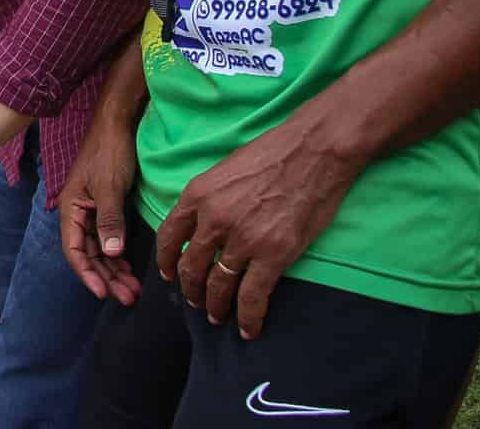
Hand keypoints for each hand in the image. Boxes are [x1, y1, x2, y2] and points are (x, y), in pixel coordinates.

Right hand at [57, 111, 142, 305]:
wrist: (118, 123)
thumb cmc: (110, 152)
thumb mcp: (109, 186)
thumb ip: (109, 221)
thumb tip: (111, 255)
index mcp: (71, 208)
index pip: (75, 250)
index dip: (88, 274)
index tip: (104, 293)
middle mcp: (79, 213)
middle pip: (89, 254)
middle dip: (106, 277)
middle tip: (128, 298)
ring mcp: (93, 211)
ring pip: (101, 249)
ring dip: (115, 270)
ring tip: (133, 290)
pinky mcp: (107, 207)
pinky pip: (111, 238)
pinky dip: (120, 255)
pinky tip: (131, 268)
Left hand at [154, 123, 360, 339]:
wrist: (313, 150)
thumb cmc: (273, 153)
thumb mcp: (224, 170)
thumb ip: (208, 199)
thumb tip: (201, 225)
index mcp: (197, 195)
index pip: (168, 237)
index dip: (166, 261)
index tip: (169, 275)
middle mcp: (213, 220)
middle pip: (190, 266)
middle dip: (190, 290)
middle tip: (196, 302)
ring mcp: (242, 239)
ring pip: (218, 285)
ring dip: (215, 306)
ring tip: (217, 316)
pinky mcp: (273, 254)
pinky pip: (252, 296)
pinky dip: (249, 317)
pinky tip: (248, 329)